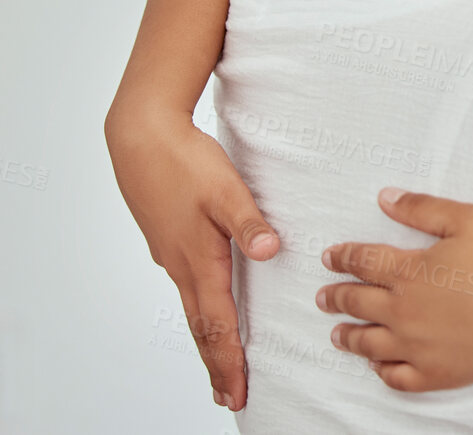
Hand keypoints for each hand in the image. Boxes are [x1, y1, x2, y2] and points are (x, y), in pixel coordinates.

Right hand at [105, 112, 277, 410]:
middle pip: (201, 327)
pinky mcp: (169, 240)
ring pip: (193, 307)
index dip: (228, 361)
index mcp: (198, 261)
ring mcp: (172, 254)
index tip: (236, 393)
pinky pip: (188, 286)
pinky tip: (208, 306)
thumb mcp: (226, 190)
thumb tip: (270, 252)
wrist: (141, 136)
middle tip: (228, 397)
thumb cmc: (185, 161)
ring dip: (207, 339)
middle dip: (216, 364)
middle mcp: (181, 265)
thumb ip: (249, 223)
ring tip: (220, 364)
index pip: (216, 324)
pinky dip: (201, 309)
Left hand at [318, 188, 472, 390]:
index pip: (363, 261)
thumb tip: (385, 198)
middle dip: (336, 297)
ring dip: (348, 336)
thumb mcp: (467, 219)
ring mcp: (415, 346)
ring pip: (368, 344)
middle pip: (357, 303)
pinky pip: (396, 376)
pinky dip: (381, 370)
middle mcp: (402, 311)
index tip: (329, 257)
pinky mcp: (434, 373)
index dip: (342, 257)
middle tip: (323, 297)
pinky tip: (378, 365)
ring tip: (338, 334)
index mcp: (409, 271)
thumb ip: (423, 208)